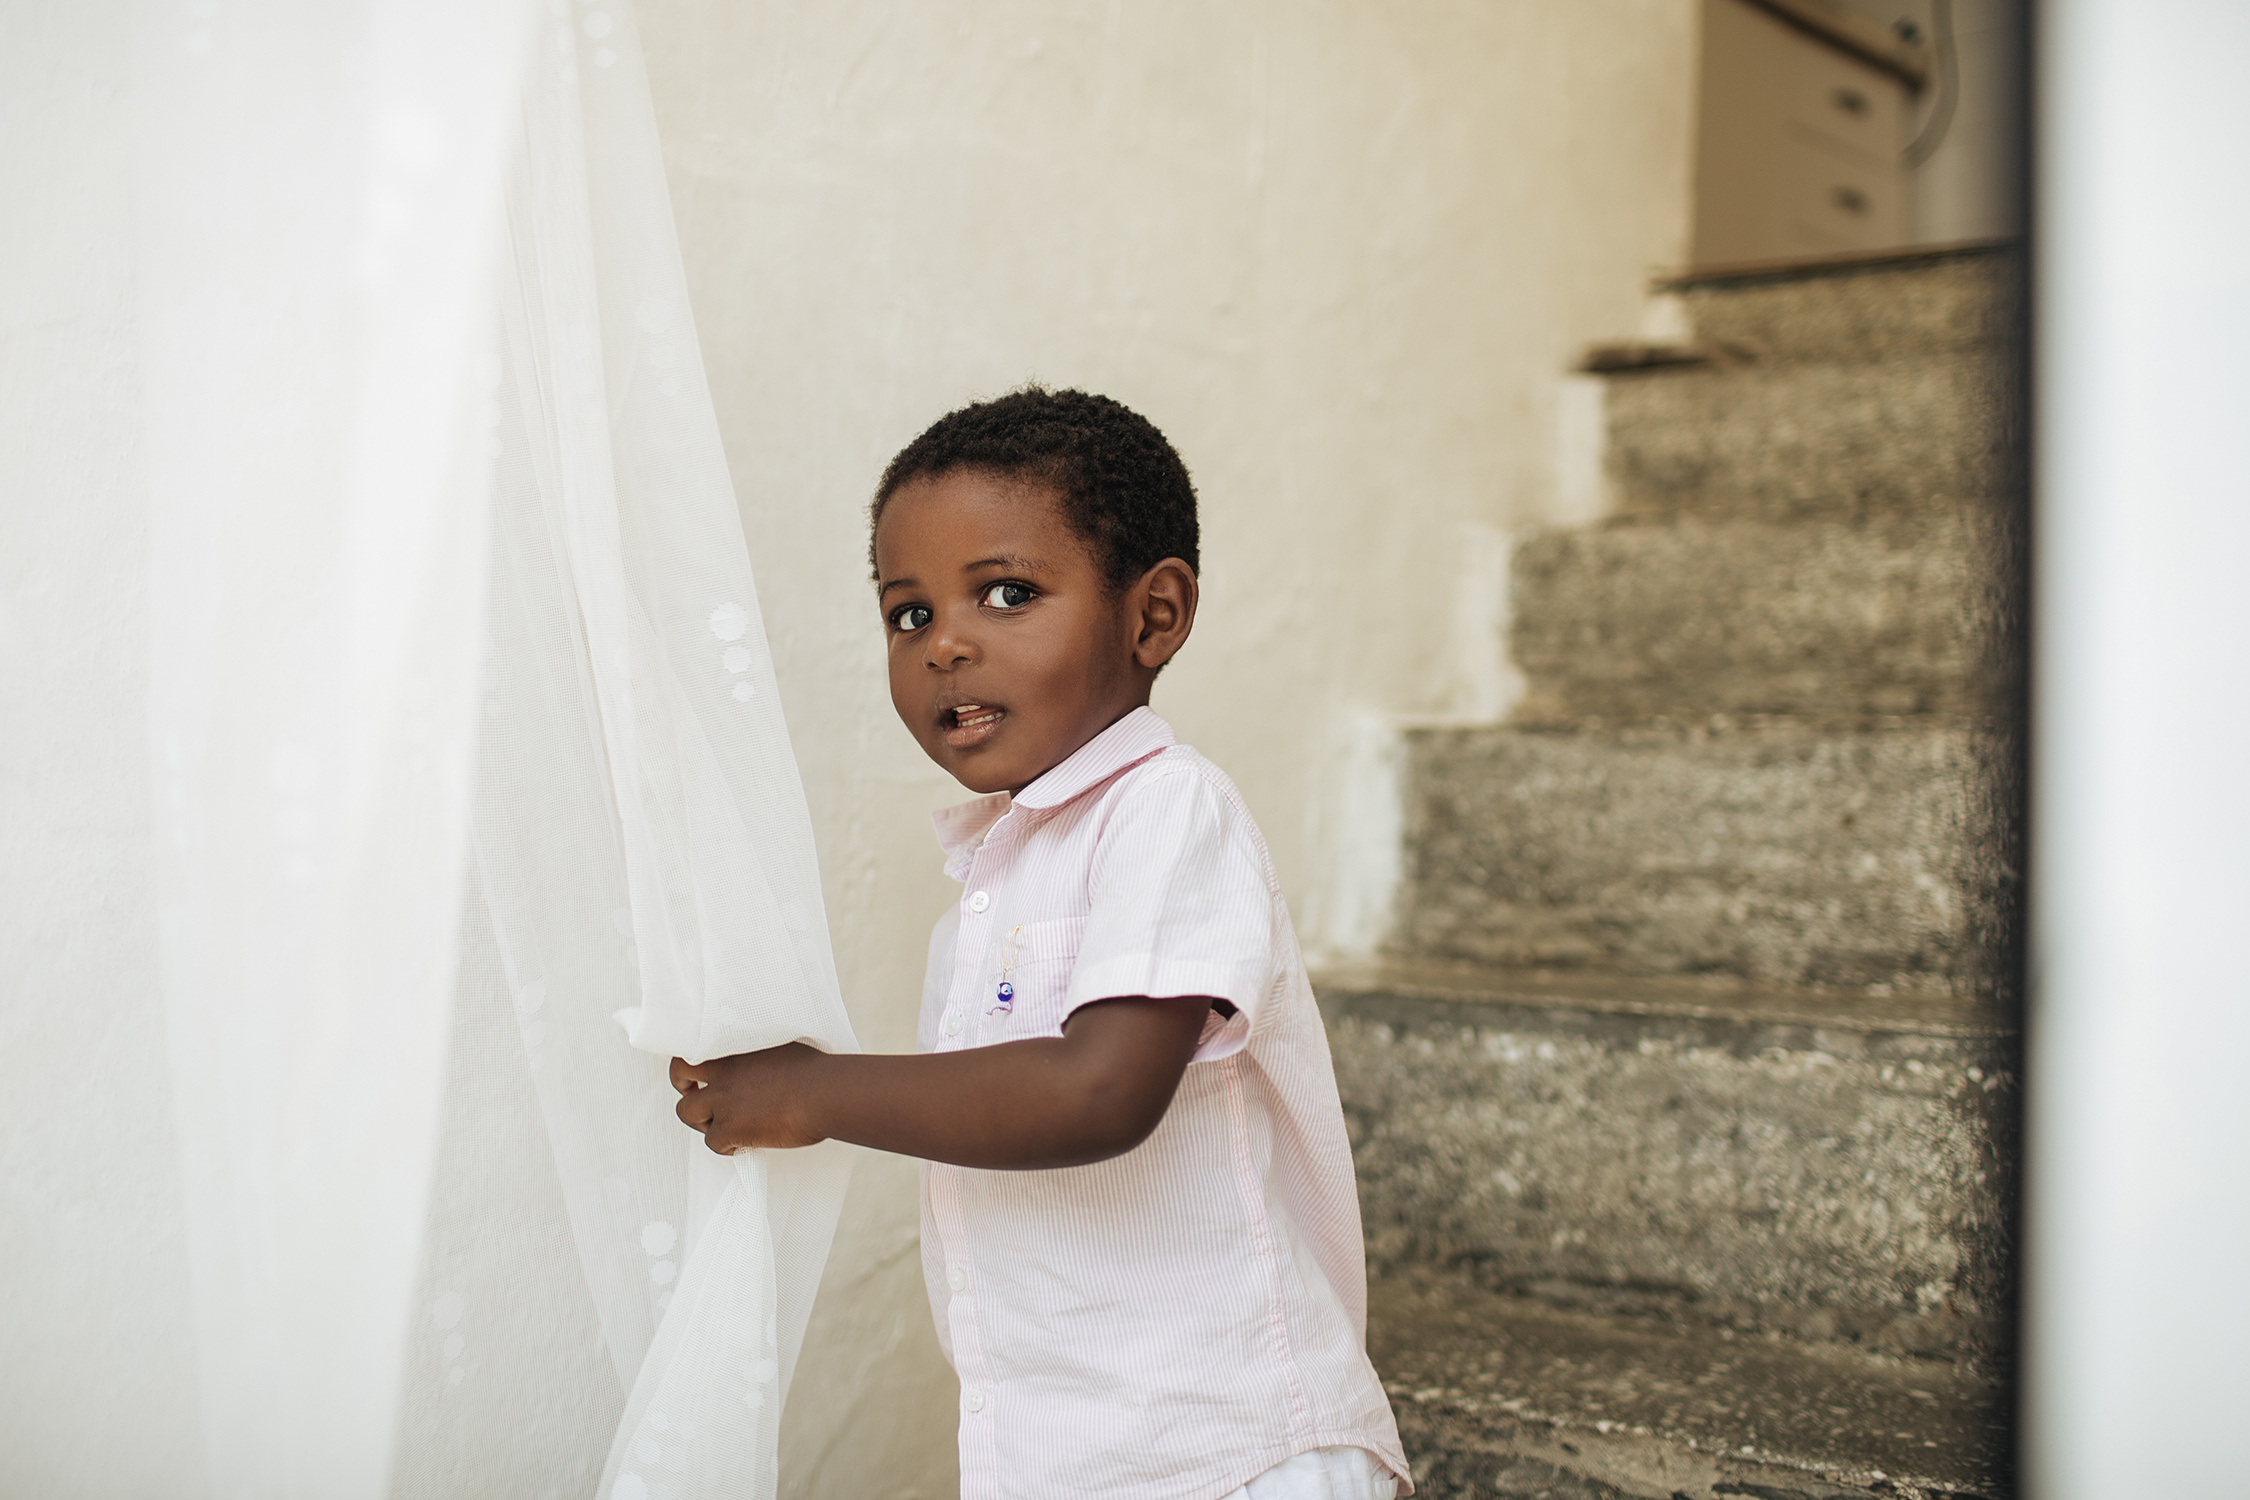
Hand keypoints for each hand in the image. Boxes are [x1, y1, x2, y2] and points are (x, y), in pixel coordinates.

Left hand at [671, 1045, 828, 1154]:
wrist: (826, 1093)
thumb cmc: (817, 1070)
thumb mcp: (785, 1045)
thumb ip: (763, 1052)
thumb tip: (767, 1062)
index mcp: (737, 1048)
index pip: (697, 1045)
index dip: (695, 1060)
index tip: (701, 1070)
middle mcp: (724, 1071)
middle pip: (678, 1073)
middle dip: (683, 1086)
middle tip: (694, 1095)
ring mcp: (723, 1100)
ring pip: (686, 1112)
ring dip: (701, 1120)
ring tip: (721, 1127)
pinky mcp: (730, 1128)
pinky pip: (712, 1143)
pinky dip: (726, 1147)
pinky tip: (742, 1147)